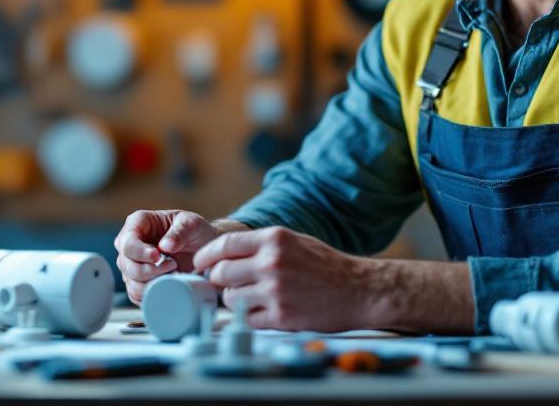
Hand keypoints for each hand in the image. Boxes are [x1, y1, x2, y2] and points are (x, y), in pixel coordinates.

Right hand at [113, 209, 222, 303]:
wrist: (203, 249)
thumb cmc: (195, 231)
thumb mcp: (192, 224)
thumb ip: (180, 231)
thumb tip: (165, 246)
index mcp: (138, 223)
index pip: (127, 242)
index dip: (140, 252)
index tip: (158, 256)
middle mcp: (130, 244)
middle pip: (126, 264)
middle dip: (150, 270)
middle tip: (173, 265)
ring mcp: (131, 264)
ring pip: (131, 282)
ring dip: (153, 283)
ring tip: (173, 274)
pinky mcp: (137, 282)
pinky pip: (136, 294)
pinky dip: (153, 293)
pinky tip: (168, 284)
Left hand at [192, 226, 376, 331]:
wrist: (359, 290)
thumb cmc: (326, 265)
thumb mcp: (293, 241)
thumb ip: (260, 246)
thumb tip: (222, 255)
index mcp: (274, 239)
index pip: (223, 245)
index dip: (206, 256)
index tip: (199, 264)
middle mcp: (271, 262)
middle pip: (220, 273)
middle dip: (218, 280)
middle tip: (226, 284)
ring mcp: (275, 291)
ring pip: (230, 298)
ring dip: (235, 300)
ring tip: (253, 298)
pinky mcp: (281, 317)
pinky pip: (247, 319)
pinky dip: (250, 317)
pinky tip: (263, 311)